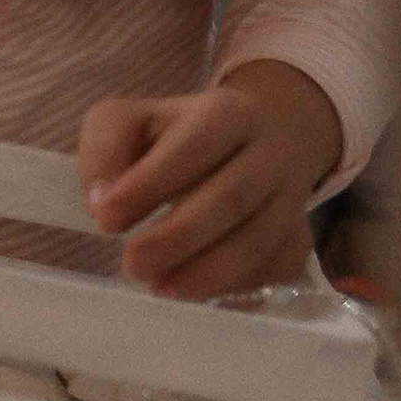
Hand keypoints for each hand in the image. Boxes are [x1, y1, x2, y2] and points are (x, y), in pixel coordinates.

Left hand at [78, 61, 342, 297]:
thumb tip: (101, 200)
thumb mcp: (132, 121)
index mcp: (225, 113)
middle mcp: (269, 153)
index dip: (151, 183)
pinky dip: (234, 285)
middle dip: (178, 238)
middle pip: (232, 198)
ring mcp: (292, 198)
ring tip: (158, 286)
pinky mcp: (299, 238)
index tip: (106, 218)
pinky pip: (274, 267)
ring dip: (206, 272)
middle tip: (132, 265)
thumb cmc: (177, 135)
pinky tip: (193, 288)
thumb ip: (106, 148)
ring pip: (259, 240)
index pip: (195, 145)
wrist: (256, 141)